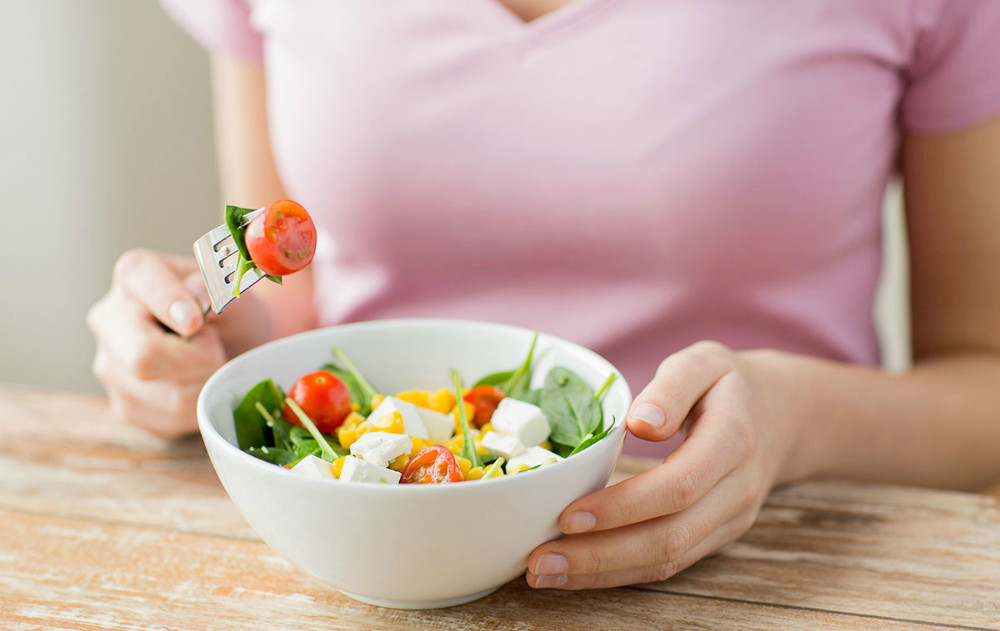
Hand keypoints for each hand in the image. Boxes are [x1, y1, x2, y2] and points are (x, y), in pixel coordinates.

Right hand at [86, 249, 267, 436]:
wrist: (237, 345)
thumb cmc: (233, 313)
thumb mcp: (235, 292)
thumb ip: (216, 288)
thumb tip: (196, 295)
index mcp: (135, 275)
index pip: (141, 283)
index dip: (169, 303)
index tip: (196, 321)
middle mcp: (110, 318)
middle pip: (143, 356)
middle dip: (198, 359)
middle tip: (216, 347)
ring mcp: (111, 366)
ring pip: (168, 395)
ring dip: (206, 383)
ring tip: (210, 363)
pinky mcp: (125, 406)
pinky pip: (171, 419)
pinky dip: (200, 406)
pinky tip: (200, 383)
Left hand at [526, 341, 799, 588]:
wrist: (784, 416)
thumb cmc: (730, 385)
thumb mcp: (704, 363)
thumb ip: (672, 387)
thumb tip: (641, 423)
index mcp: (733, 441)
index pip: (678, 486)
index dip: (623, 507)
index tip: (568, 516)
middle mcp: (736, 491)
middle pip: (669, 538)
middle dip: (600, 556)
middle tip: (539, 560)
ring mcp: (729, 521)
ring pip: (667, 561)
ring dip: (602, 574)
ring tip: (544, 572)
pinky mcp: (715, 537)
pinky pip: (668, 565)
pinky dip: (619, 574)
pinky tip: (576, 572)